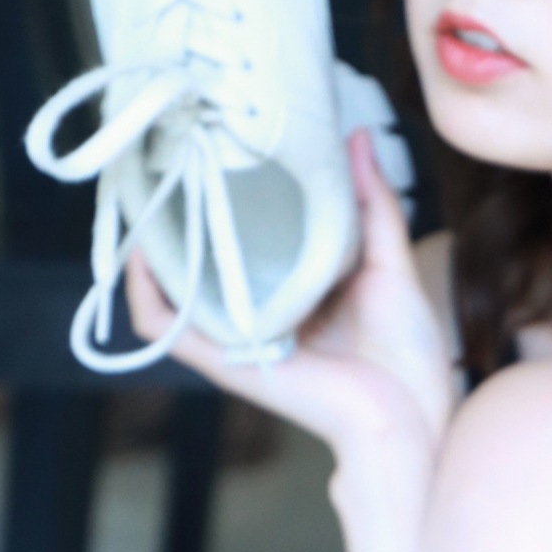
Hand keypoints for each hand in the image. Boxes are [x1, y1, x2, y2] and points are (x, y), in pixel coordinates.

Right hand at [124, 128, 453, 478]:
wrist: (410, 416)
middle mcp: (255, 310)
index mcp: (290, 288)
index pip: (240, 238)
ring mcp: (236, 336)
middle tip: (163, 161)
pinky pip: (165, 327)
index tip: (211, 151)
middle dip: (174, 213)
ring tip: (140, 197)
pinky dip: (146, 293)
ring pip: (170, 290)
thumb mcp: (389, 262)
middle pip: (199, 259)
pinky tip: (142, 255)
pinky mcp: (225, 360)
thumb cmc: (407, 353)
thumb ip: (371, 203)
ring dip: (148, 247)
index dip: (219, 199)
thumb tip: (356, 136)